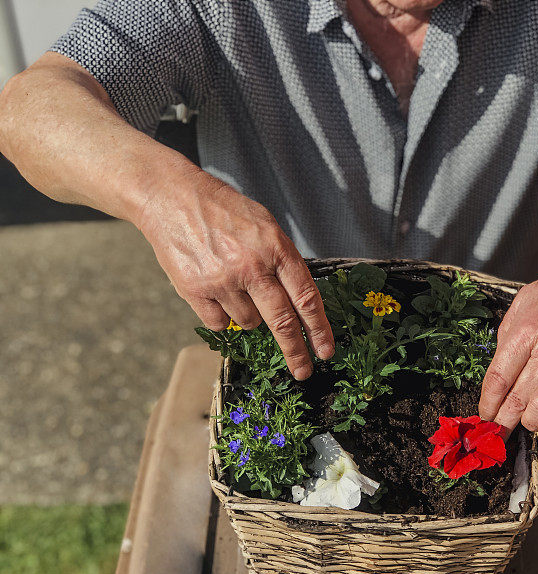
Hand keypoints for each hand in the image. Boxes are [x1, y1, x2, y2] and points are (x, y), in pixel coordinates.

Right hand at [136, 171, 333, 379]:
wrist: (172, 198)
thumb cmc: (225, 212)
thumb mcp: (265, 226)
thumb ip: (283, 261)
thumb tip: (300, 303)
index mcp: (276, 248)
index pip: (306, 297)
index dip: (319, 328)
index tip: (326, 350)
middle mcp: (252, 267)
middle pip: (282, 321)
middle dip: (296, 351)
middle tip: (304, 372)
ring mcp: (223, 281)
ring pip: (248, 323)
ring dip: (248, 315)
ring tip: (235, 286)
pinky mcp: (195, 291)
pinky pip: (218, 322)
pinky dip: (220, 314)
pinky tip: (214, 290)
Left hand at [478, 272, 537, 432]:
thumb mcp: (526, 299)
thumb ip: (508, 329)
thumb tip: (498, 359)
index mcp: (526, 333)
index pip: (498, 378)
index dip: (488, 402)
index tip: (485, 413)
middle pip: (516, 397)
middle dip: (502, 420)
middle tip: (498, 431)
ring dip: (530, 422)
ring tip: (527, 423)